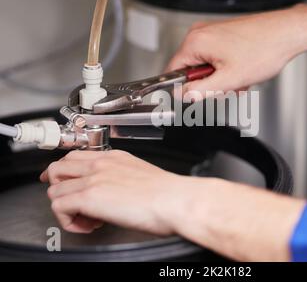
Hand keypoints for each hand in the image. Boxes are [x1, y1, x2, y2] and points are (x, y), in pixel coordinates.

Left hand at [40, 150, 190, 234]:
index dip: (65, 172)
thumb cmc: (167, 193)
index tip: (63, 182)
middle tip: (69, 203)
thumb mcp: (142, 175)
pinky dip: (68, 220)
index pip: (76, 157)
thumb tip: (115, 193)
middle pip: (58, 168)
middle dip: (58, 187)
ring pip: (55, 190)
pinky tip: (89, 225)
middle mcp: (101, 163)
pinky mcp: (89, 196)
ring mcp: (93, 178)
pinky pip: (58, 207)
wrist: (174, 200)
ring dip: (66, 208)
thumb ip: (122, 178)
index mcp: (115, 157)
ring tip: (87, 219)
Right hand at [165, 4, 306, 97]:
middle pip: (192, 69)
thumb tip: (183, 95)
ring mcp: (213, 32)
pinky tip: (243, 71)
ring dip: (222, 78)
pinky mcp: (224, 34)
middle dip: (210, 84)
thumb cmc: (265, 49)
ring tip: (240, 78)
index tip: (195, 96)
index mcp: (196, 41)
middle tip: (228, 86)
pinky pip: (217, 58)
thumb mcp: (229, 80)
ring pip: (207, 66)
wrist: (288, 33)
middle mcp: (201, 33)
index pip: (173, 70)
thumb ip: (200, 91)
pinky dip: (228, 69)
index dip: (184, 88)